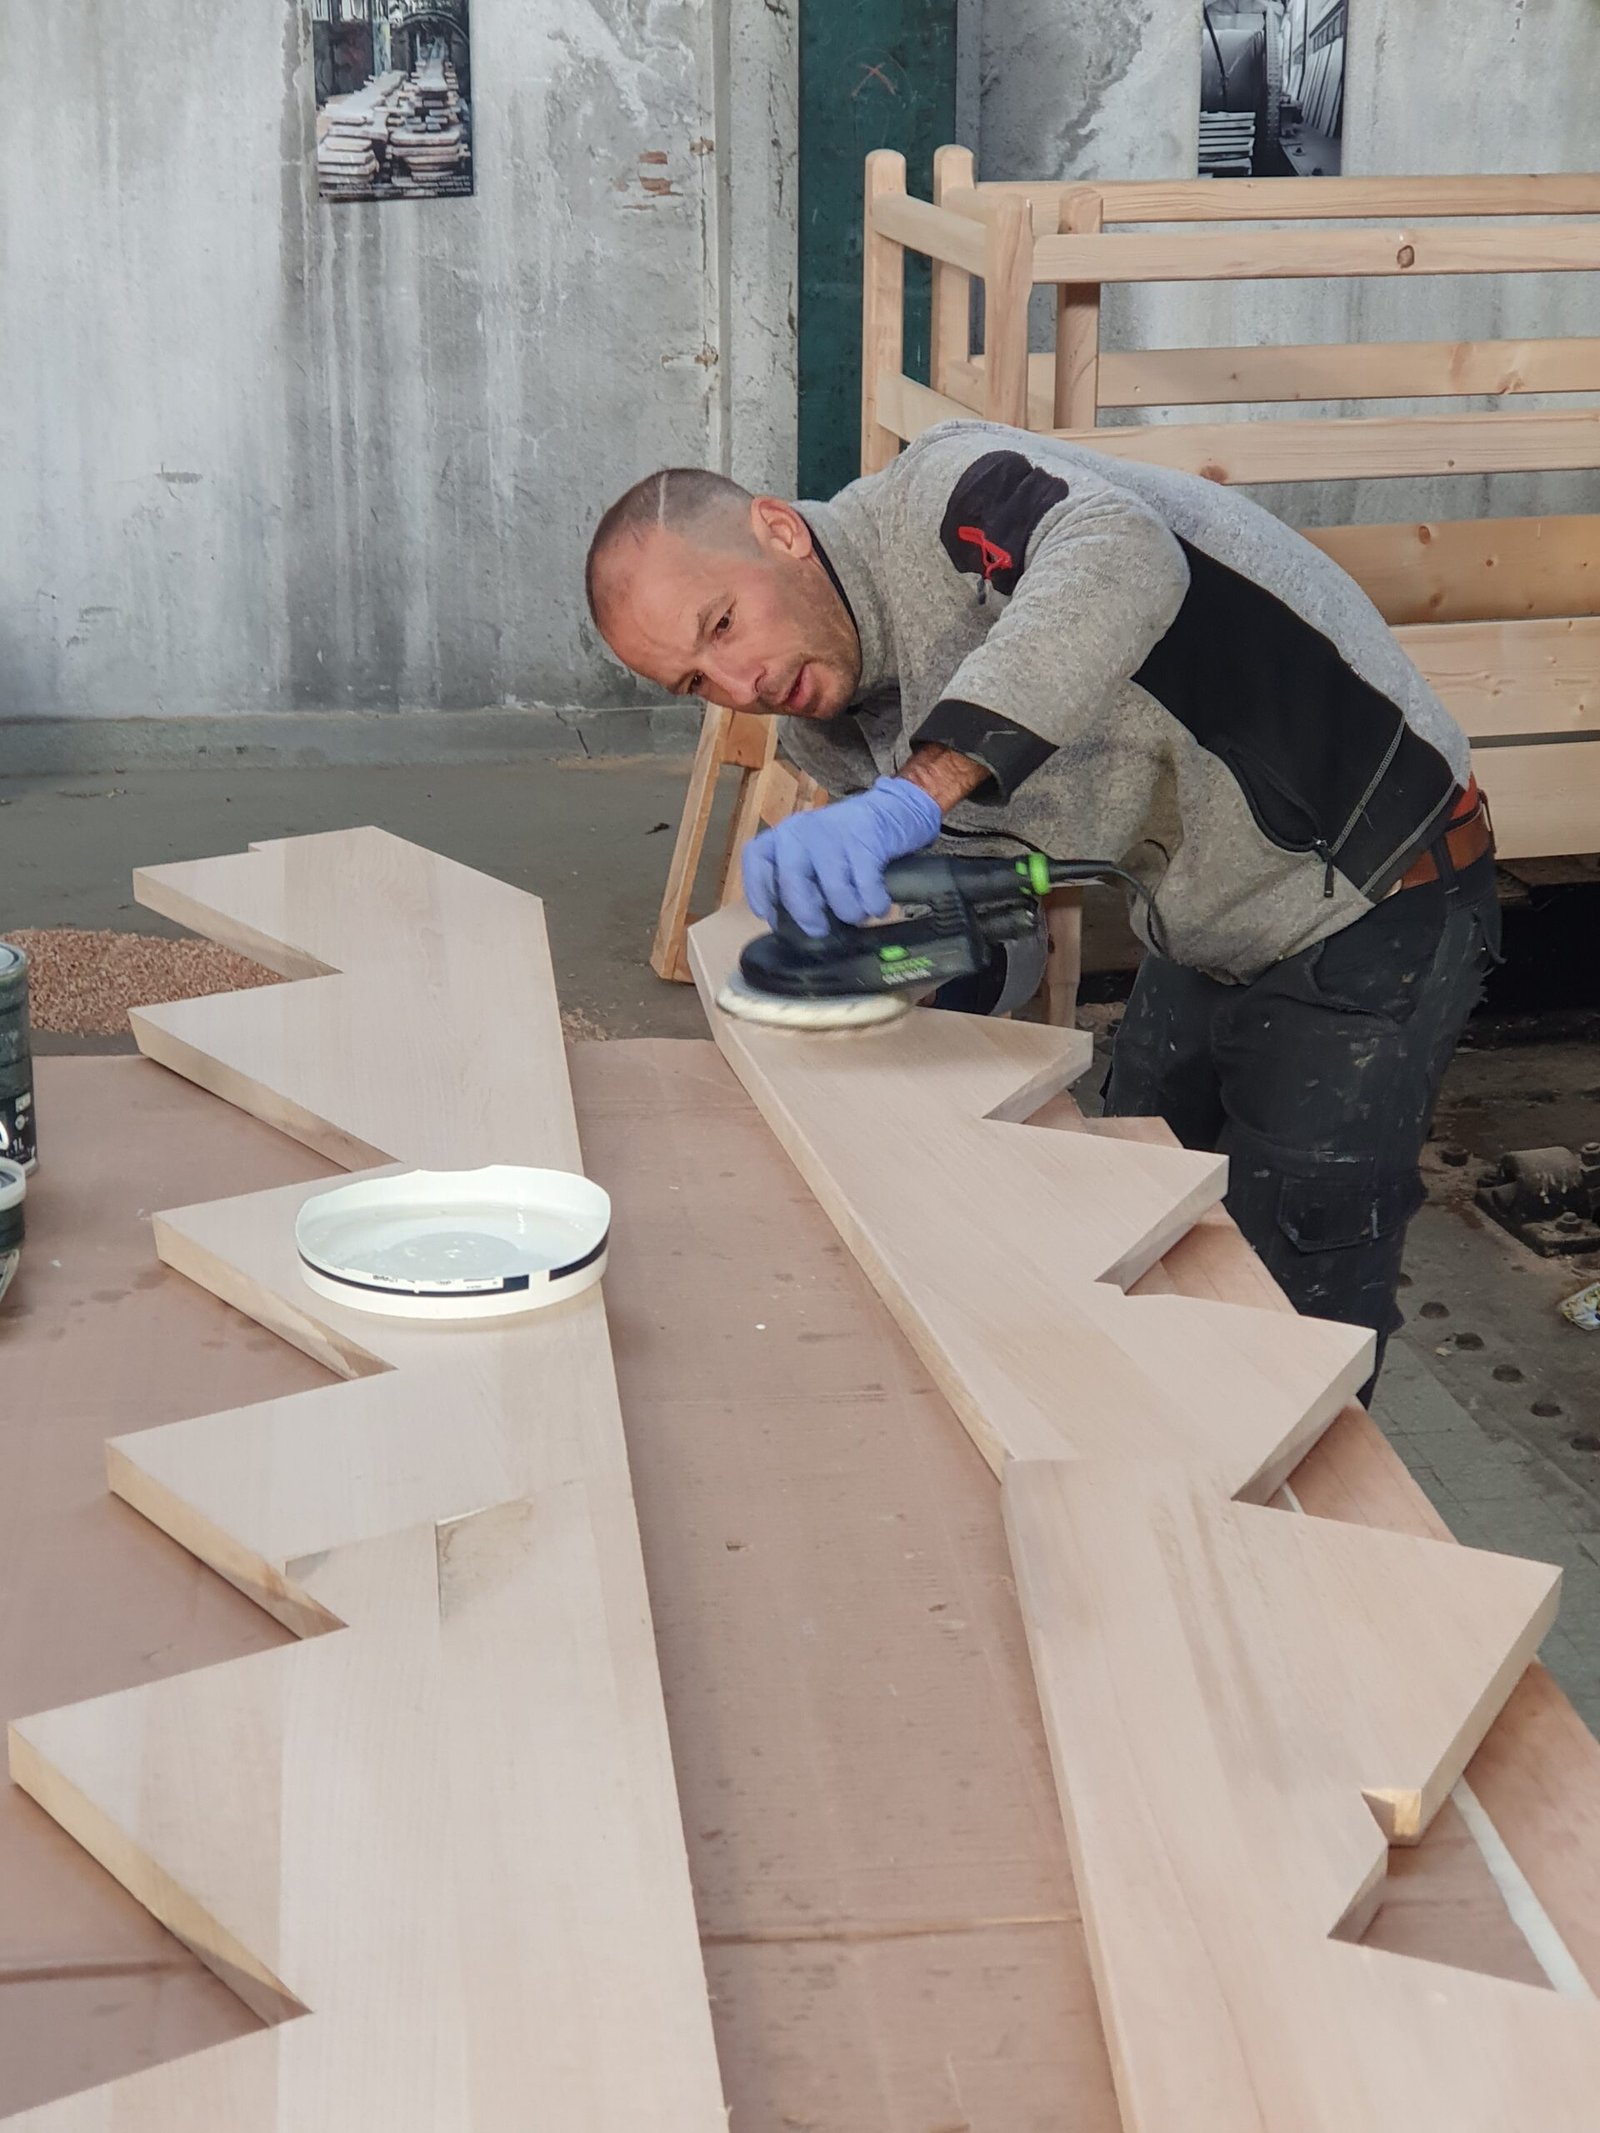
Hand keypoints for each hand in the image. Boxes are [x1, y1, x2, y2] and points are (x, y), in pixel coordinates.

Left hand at [742, 776, 943, 937]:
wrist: (892, 811)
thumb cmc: (847, 845)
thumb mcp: (814, 857)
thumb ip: (798, 883)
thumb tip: (788, 923)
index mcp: (785, 835)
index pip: (757, 856)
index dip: (757, 889)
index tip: (767, 914)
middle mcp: (802, 830)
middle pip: (791, 879)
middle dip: (805, 912)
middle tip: (819, 929)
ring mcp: (833, 832)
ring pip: (833, 888)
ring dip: (849, 911)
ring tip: (858, 914)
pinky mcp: (865, 838)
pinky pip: (866, 886)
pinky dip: (874, 903)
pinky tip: (878, 905)